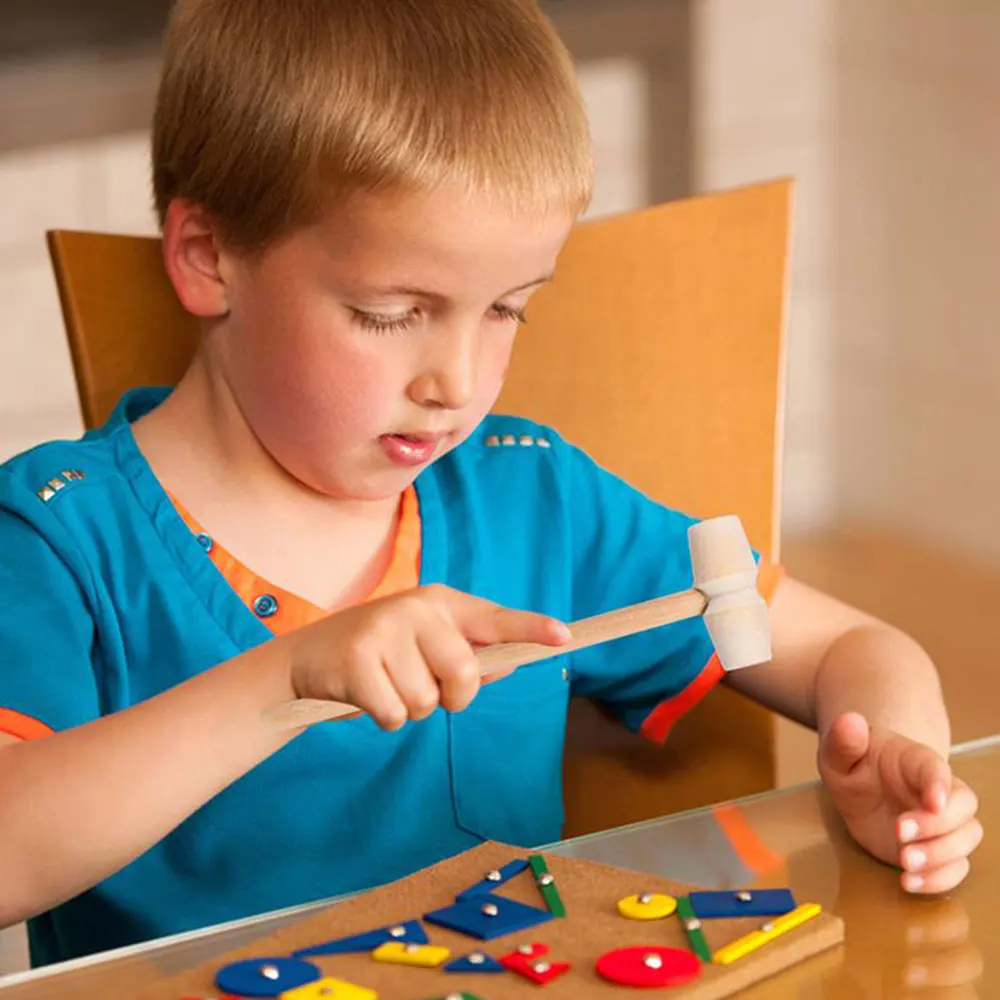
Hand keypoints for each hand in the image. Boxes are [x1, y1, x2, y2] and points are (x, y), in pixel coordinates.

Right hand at [287, 584, 569, 729]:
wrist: (308, 657)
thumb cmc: (382, 655)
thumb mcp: (426, 646)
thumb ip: (470, 655)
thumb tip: (511, 662)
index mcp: (441, 603)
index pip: (494, 617)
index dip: (530, 629)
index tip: (565, 637)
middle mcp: (416, 609)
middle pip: (465, 675)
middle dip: (451, 698)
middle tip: (425, 689)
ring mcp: (385, 631)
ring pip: (428, 702)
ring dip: (410, 709)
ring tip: (386, 685)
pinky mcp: (357, 661)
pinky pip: (394, 716)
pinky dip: (384, 719)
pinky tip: (365, 695)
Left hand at [818, 712, 981, 893]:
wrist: (861, 783)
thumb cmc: (854, 762)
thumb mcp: (839, 752)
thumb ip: (843, 740)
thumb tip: (849, 720)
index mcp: (915, 760)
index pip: (936, 768)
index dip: (939, 784)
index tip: (933, 803)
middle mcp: (938, 790)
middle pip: (962, 806)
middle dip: (937, 826)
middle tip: (900, 834)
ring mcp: (942, 821)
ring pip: (966, 838)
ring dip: (941, 855)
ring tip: (904, 862)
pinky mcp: (937, 848)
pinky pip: (957, 867)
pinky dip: (940, 879)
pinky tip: (909, 882)